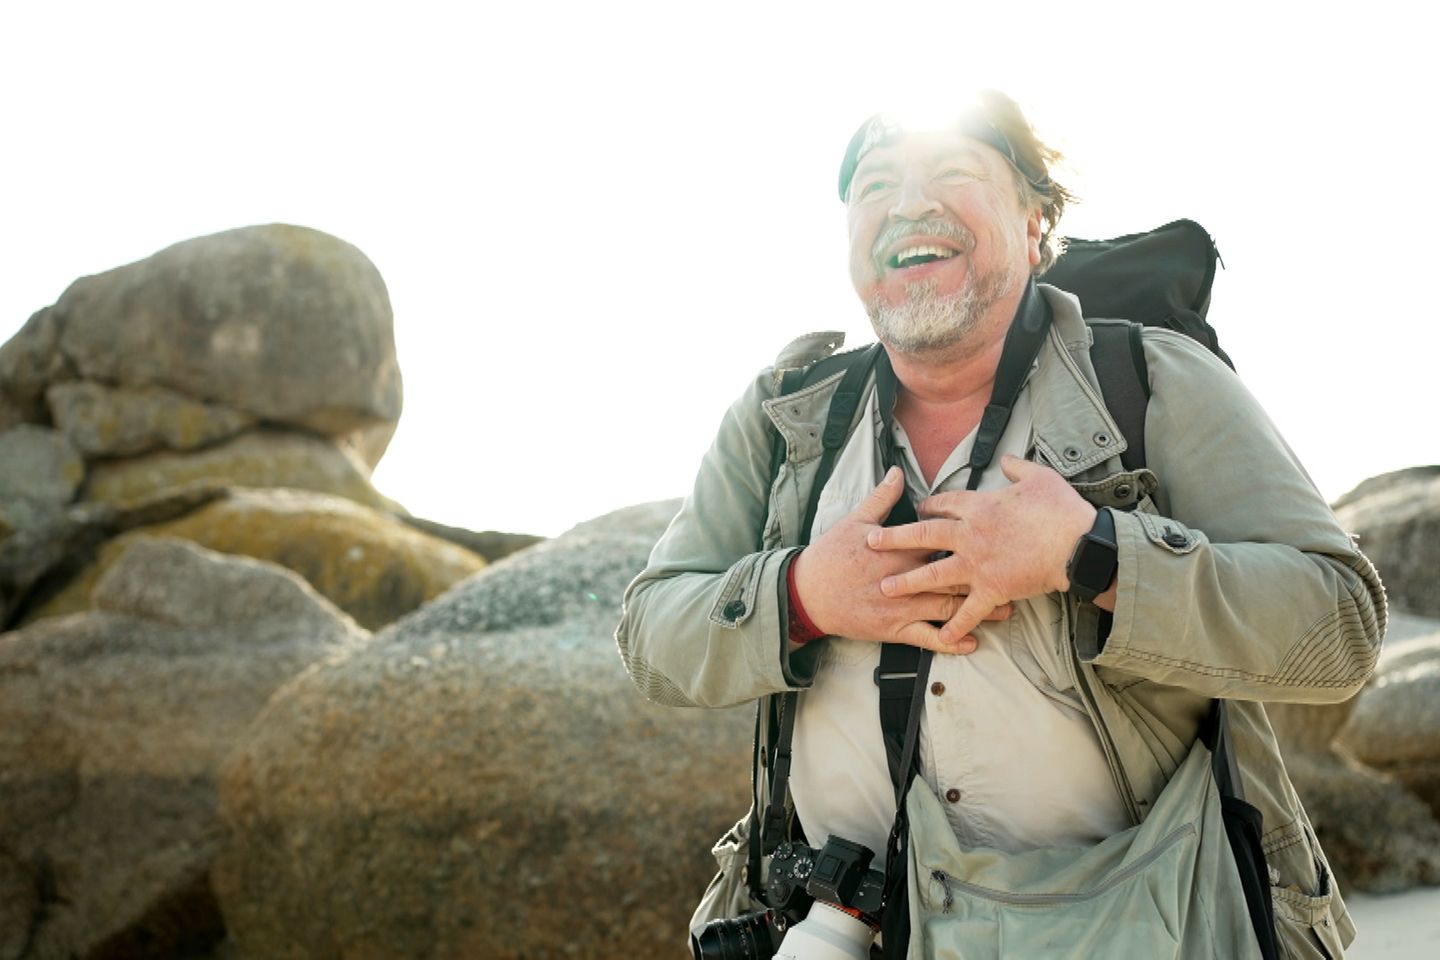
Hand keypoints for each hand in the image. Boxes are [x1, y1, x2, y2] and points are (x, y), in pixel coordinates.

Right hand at [792, 466, 1011, 652]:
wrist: (807, 594)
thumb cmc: (831, 556)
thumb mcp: (854, 521)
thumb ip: (882, 498)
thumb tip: (897, 472)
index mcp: (900, 549)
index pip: (942, 541)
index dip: (971, 540)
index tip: (997, 536)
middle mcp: (906, 577)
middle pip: (954, 575)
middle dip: (986, 577)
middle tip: (1014, 575)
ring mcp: (901, 606)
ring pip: (947, 608)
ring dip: (978, 610)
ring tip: (1005, 609)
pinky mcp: (894, 630)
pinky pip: (928, 638)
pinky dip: (950, 641)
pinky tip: (970, 642)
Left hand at [865, 456, 1095, 644]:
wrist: (1078, 544)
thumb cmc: (1060, 510)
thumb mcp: (1039, 477)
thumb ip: (1018, 467)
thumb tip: (1008, 458)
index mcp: (979, 507)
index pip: (944, 504)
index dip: (928, 506)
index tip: (917, 509)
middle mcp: (970, 535)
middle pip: (923, 537)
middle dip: (895, 540)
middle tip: (872, 543)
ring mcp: (978, 565)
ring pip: (934, 575)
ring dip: (908, 583)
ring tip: (886, 588)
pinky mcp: (992, 590)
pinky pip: (968, 611)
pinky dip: (955, 625)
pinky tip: (942, 636)